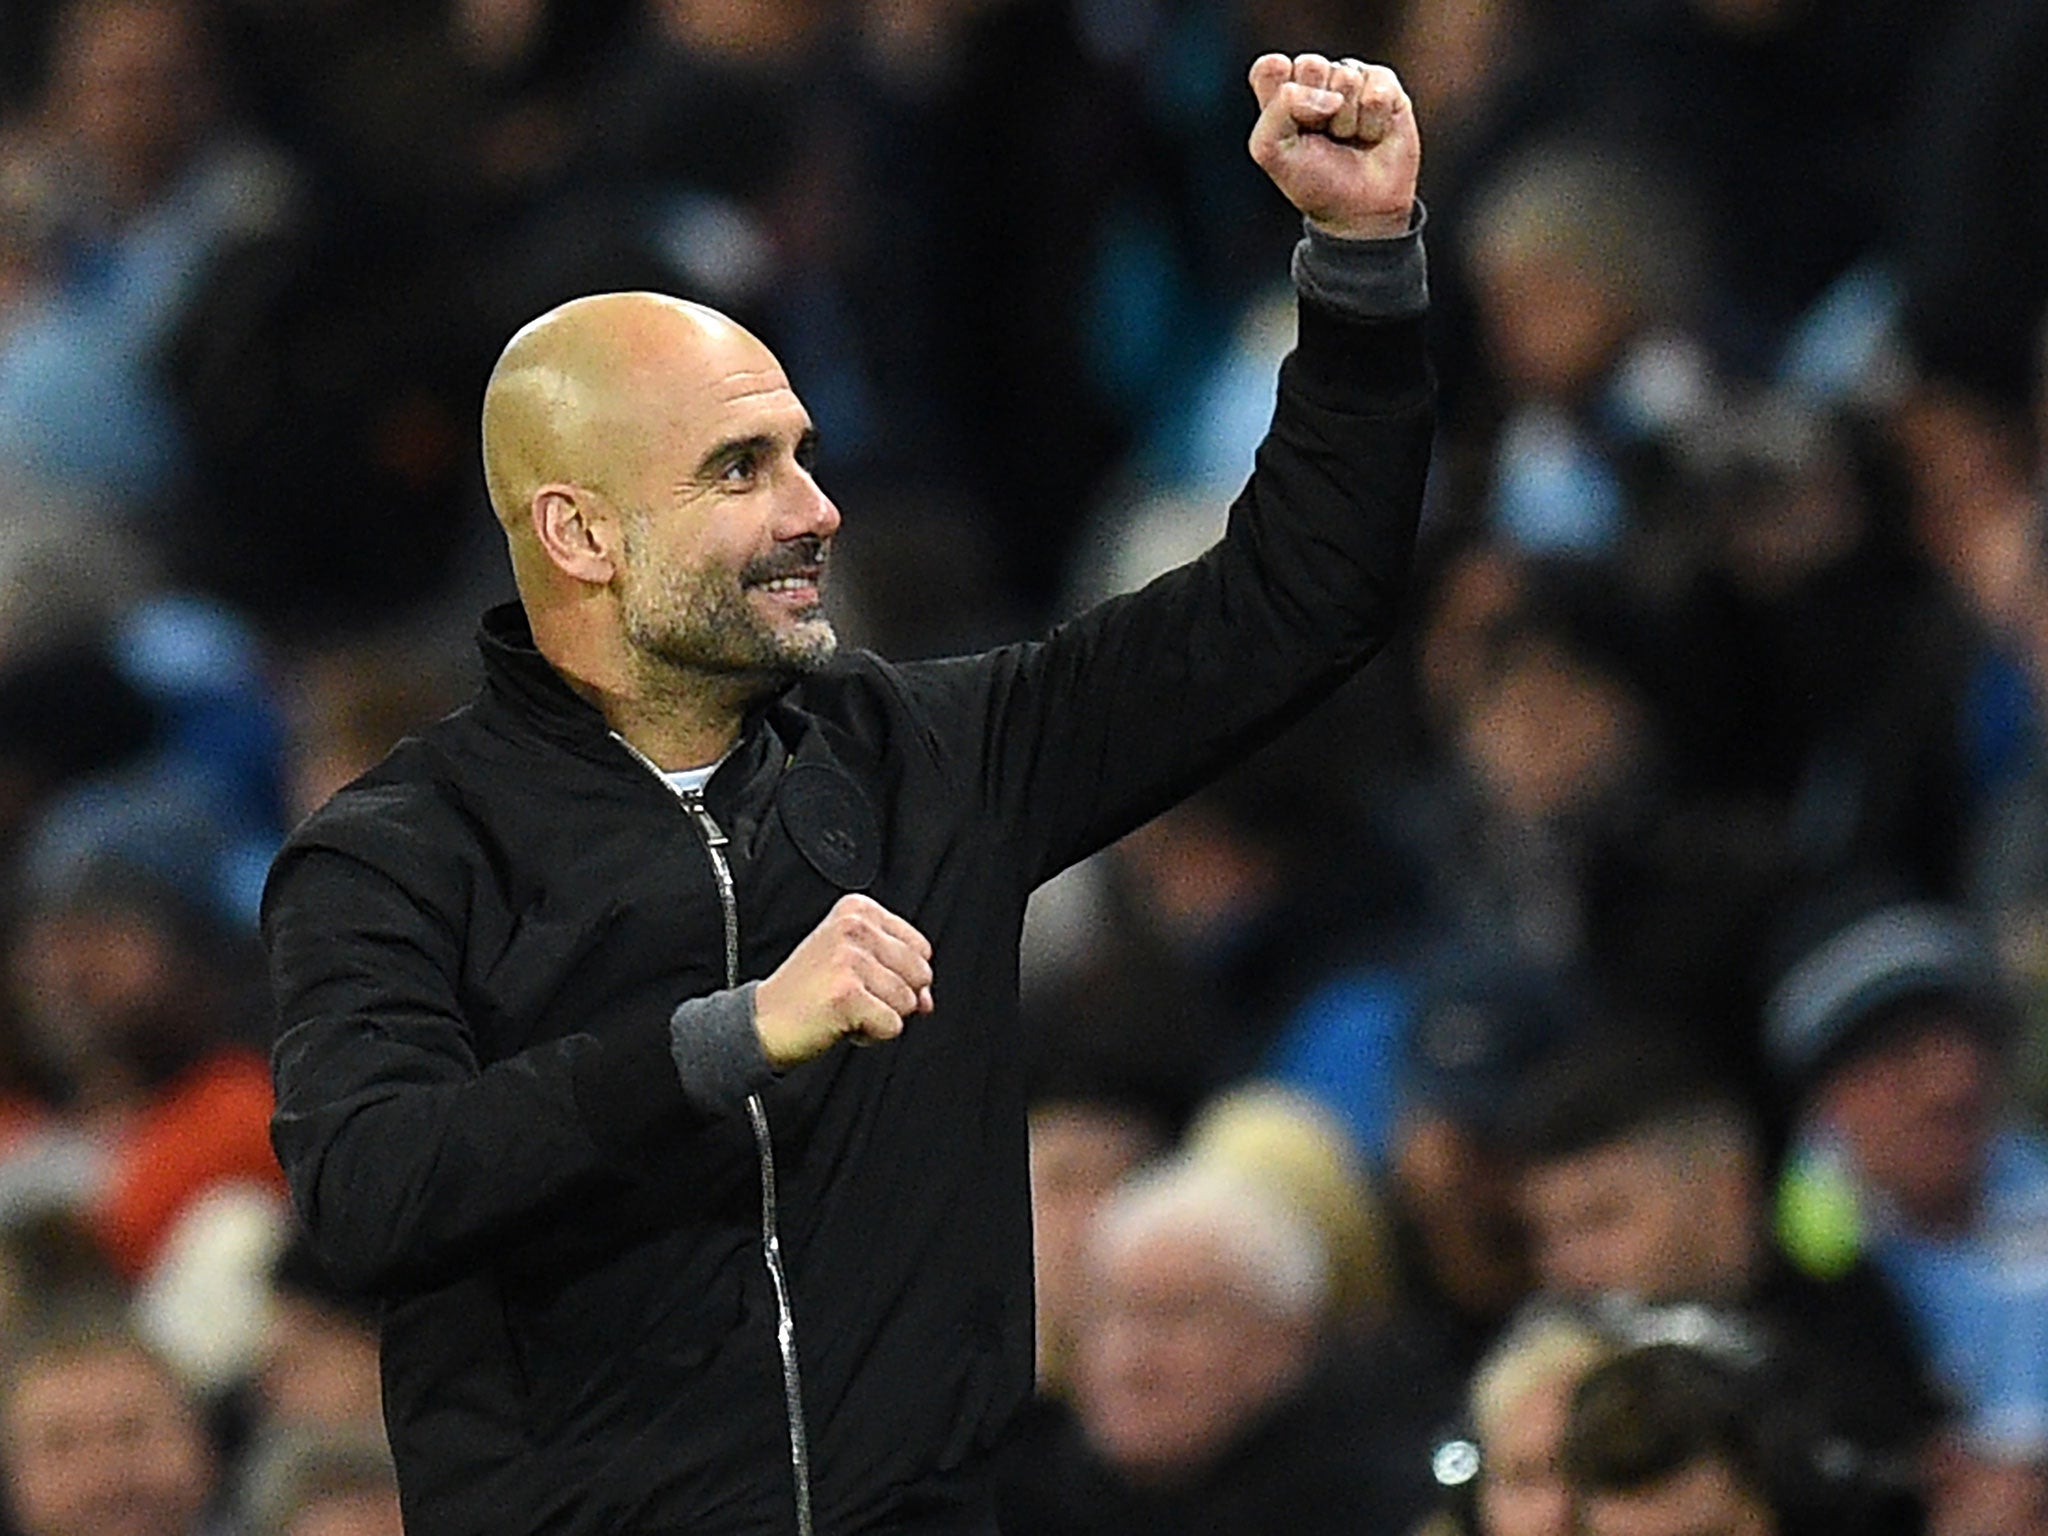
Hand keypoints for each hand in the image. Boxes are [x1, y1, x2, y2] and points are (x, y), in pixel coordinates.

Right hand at [753, 894, 934, 1067]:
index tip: (864, 979)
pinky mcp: (847, 993)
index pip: (921, 948)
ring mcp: (849, 959)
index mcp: (858, 910)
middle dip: (894, 997)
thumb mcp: (854, 963)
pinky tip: (842, 1022)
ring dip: (880, 1016)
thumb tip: (927, 1000)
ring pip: (908, 1002)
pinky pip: (892, 1026)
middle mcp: (854, 927)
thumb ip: (899, 971)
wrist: (763, 1021)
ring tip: (845, 1008)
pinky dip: (871, 1034)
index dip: (902, 975)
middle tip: (854, 996)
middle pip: (920, 975)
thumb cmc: (808, 992)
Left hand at [1247, 53, 1418, 240]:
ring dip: (1346, 122)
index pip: (1269, 67)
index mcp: (1282, 91)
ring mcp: (1351, 78)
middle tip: (1322, 135)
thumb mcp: (1270, 151)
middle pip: (1309, 64)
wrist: (1358, 209)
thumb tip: (1333, 96)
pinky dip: (1373, 123)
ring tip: (1347, 139)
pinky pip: (1378, 90)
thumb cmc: (1312, 180)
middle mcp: (1316, 79)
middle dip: (1314, 109)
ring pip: (1346, 78)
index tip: (1291, 130)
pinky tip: (1372, 135)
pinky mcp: (1385, 85)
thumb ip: (1279, 109)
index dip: (1280, 98)